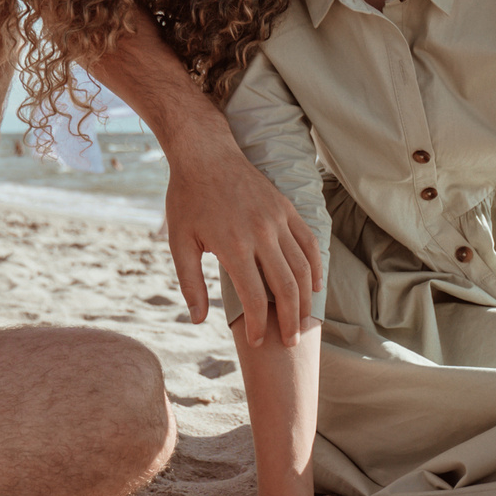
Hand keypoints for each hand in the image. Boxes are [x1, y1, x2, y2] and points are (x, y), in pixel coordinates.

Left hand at [164, 135, 321, 344]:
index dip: (259, 326)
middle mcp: (261, 234)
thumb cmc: (187, 199)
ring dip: (306, 300)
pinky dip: (315, 267)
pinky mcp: (287, 208)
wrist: (205, 153)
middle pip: (287, 288)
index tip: (258, 342)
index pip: (256, 299)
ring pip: (303, 268)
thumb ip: (190, 283)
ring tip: (303, 321)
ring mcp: (278, 219)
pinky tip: (314, 286)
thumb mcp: (179, 242)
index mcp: (234, 246)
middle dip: (290, 321)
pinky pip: (309, 243)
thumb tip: (198, 320)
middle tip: (290, 342)